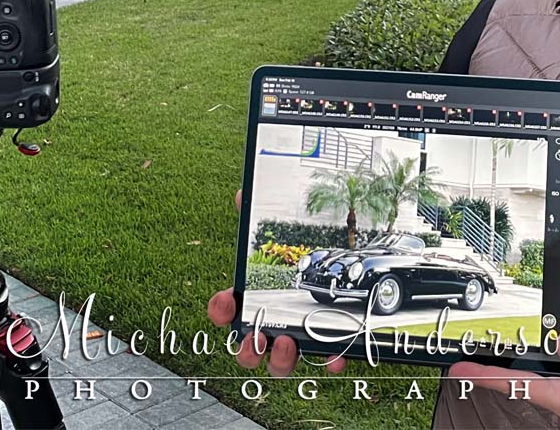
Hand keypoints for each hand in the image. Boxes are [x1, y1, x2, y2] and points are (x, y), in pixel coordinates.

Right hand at [206, 189, 345, 376]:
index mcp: (254, 300)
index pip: (227, 311)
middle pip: (250, 350)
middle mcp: (271, 325)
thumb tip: (243, 195)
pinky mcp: (327, 344)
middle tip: (256, 338)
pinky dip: (329, 361)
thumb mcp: (278, 233)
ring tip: (287, 344)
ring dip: (280, 360)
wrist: (339, 271)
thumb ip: (259, 214)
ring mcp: (297, 339)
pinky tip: (336, 357)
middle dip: (248, 350)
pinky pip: (325, 360)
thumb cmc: (294, 256)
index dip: (220, 310)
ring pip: (280, 363)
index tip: (224, 300)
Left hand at [448, 326, 559, 421]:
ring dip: (501, 368)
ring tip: (473, 362)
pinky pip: (536, 367)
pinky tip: (504, 355)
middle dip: (489, 375)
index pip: (523, 386)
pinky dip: (518, 360)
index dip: (492, 378)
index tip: (467, 371)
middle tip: (459, 366)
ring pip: (525, 376)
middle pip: (518, 384)